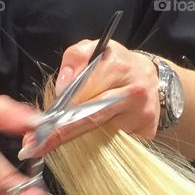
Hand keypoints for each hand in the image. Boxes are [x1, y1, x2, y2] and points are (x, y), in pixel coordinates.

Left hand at [20, 39, 159, 157]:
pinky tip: (97, 138)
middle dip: (64, 131)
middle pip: (92, 117)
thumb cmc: (118, 65)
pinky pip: (117, 143)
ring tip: (66, 138)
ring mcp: (142, 115)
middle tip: (40, 145)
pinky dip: (102, 143)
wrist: (154, 80)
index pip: (84, 90)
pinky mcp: (147, 132)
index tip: (41, 126)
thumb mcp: (95, 49)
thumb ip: (74, 59)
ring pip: (103, 133)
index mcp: (119, 66)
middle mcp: (133, 92)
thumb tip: (62, 87)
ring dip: (82, 137)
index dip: (62, 108)